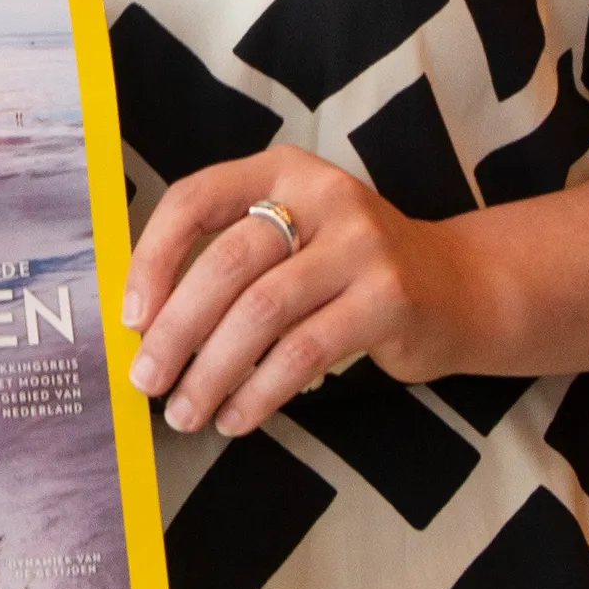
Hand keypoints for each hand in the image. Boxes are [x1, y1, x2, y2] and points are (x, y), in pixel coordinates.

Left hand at [120, 148, 456, 437]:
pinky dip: (260, 391)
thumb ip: (228, 261)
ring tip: (185, 412)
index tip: (131, 318)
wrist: (457, 288)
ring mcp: (361, 244)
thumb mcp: (291, 241)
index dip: (153, 258)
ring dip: (212, 372)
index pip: (196, 199)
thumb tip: (144, 325)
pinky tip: (237, 417)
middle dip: (175, 330)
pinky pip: (304, 350)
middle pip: (226, 263)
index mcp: (282, 170)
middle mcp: (323, 195)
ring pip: (262, 312)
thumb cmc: (347, 272)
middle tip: (146, 380)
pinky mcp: (389, 297)